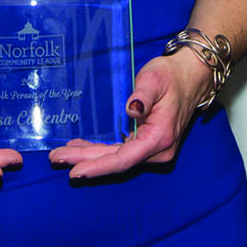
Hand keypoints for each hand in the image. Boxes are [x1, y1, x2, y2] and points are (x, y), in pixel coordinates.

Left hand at [47, 51, 209, 179]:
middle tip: (56, 158)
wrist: (191, 77)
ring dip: (90, 157)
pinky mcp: (148, 144)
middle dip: (85, 161)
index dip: (98, 166)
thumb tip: (132, 109)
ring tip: (62, 154)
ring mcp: (154, 150)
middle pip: (116, 161)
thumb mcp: (155, 78)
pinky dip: (100, 151)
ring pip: (117, 158)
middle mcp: (158, 150)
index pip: (124, 159)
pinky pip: (122, 152)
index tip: (75, 170)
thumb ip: (143, 93)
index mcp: (159, 138)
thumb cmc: (172, 76)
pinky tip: (81, 149)